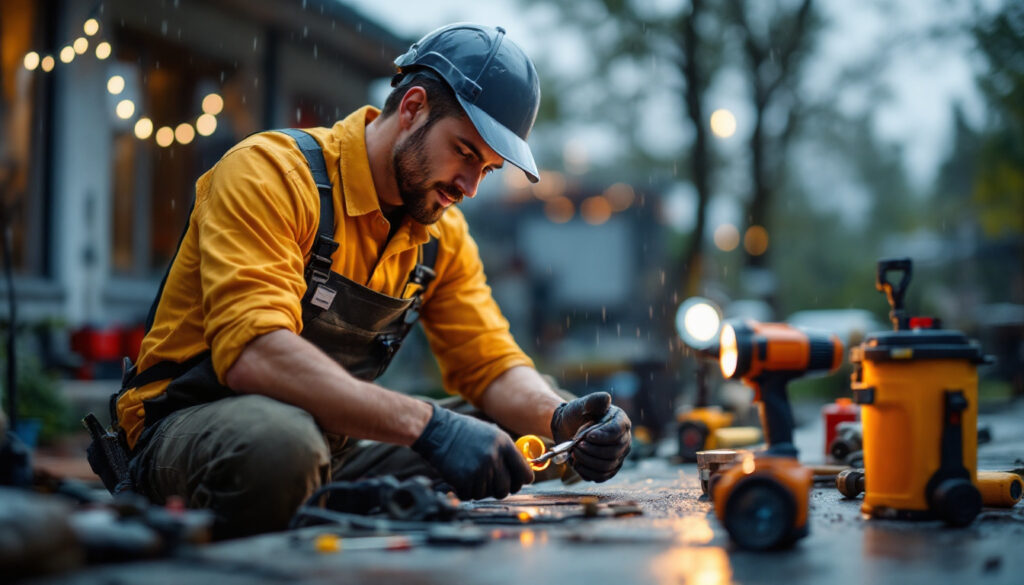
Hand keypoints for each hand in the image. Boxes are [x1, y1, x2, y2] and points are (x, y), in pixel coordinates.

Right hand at [411, 403, 533, 499]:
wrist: (437, 430)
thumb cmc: (464, 432)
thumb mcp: (491, 433)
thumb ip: (507, 451)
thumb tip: (522, 470)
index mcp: (504, 444)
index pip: (525, 473)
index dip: (521, 480)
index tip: (517, 481)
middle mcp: (494, 457)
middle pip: (508, 488)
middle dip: (501, 488)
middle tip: (493, 483)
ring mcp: (479, 469)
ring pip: (489, 494)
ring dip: (481, 489)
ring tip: (473, 475)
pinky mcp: (463, 479)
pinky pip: (472, 495)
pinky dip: (467, 491)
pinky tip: (462, 478)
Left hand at [550, 392, 630, 481]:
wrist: (567, 428)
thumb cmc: (577, 414)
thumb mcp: (582, 404)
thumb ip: (593, 401)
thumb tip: (606, 398)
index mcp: (620, 422)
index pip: (617, 432)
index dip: (603, 436)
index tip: (587, 436)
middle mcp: (624, 441)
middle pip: (613, 452)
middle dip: (591, 450)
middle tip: (575, 445)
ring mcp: (617, 457)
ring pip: (607, 466)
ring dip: (587, 460)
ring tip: (573, 452)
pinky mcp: (608, 469)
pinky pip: (601, 476)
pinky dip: (586, 471)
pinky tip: (576, 463)